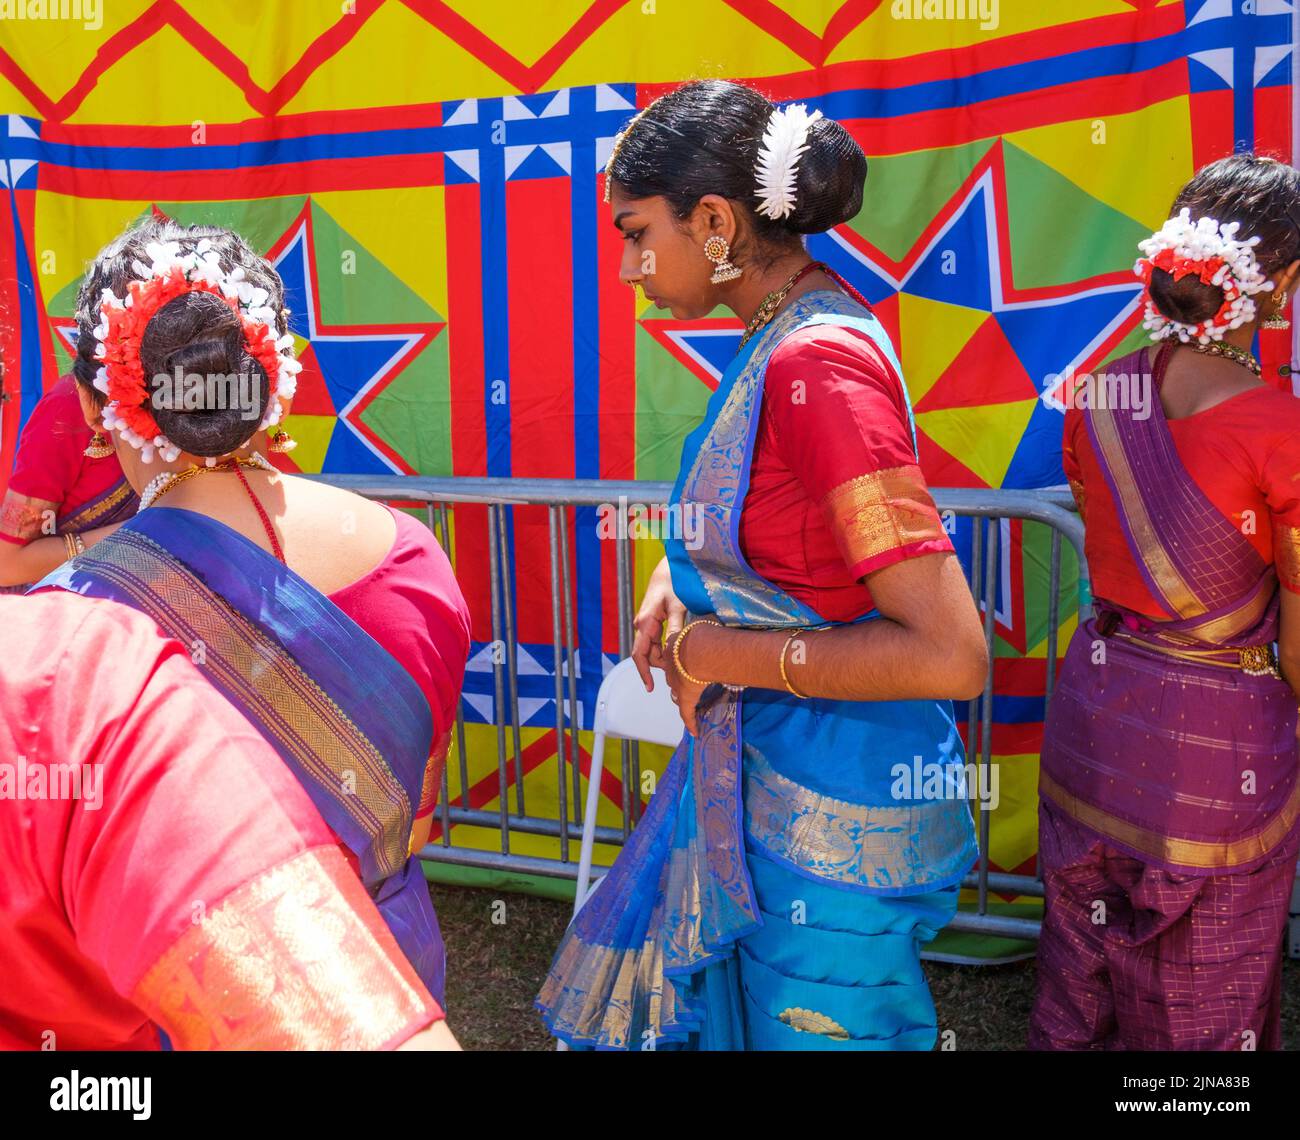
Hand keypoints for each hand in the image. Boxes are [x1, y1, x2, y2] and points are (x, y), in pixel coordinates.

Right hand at [631, 555, 686, 691]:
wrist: (669, 568)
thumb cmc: (674, 583)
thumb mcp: (679, 606)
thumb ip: (675, 628)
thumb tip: (674, 651)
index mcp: (646, 622)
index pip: (640, 654)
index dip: (644, 673)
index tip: (650, 688)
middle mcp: (642, 624)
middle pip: (648, 654)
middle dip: (661, 664)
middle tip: (682, 669)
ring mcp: (646, 623)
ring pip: (653, 648)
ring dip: (665, 655)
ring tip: (683, 658)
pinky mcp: (652, 622)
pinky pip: (656, 640)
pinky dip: (665, 647)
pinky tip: (677, 649)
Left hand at [662, 626, 708, 735]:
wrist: (702, 649)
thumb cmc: (707, 632)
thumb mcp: (707, 620)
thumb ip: (711, 618)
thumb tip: (720, 609)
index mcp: (676, 643)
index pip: (675, 653)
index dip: (680, 658)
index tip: (686, 660)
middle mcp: (673, 664)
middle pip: (673, 673)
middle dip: (678, 676)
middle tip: (687, 679)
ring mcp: (678, 682)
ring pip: (678, 691)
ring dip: (683, 695)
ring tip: (689, 702)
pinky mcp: (687, 698)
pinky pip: (687, 714)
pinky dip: (691, 723)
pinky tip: (695, 732)